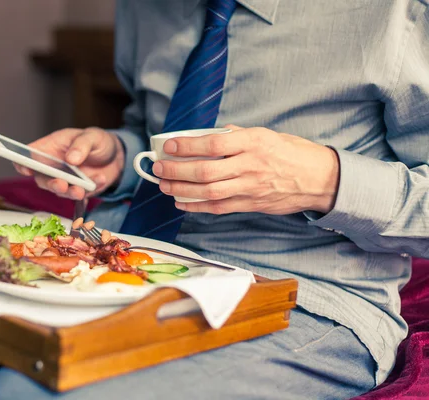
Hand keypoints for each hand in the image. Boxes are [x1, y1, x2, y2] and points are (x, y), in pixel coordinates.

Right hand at [14, 127, 124, 199]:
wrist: (116, 157)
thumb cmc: (98, 141)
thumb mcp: (92, 137)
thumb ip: (81, 145)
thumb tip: (71, 159)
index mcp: (50, 148)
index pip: (30, 155)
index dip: (23, 163)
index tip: (27, 169)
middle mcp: (53, 166)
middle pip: (42, 178)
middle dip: (50, 184)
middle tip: (61, 185)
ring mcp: (65, 181)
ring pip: (60, 191)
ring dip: (70, 192)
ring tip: (81, 190)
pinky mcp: (77, 191)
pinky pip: (80, 196)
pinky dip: (90, 191)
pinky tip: (100, 179)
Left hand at [153, 125, 339, 214]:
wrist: (319, 179)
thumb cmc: (291, 153)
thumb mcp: (266, 134)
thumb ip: (237, 135)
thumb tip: (209, 136)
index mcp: (254, 142)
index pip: (213, 145)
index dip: (187, 146)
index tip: (169, 145)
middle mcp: (251, 166)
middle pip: (205, 171)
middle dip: (176, 171)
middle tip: (158, 168)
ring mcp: (250, 188)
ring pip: (208, 192)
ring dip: (181, 190)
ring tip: (164, 185)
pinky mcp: (251, 204)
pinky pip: (218, 207)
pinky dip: (196, 206)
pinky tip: (181, 202)